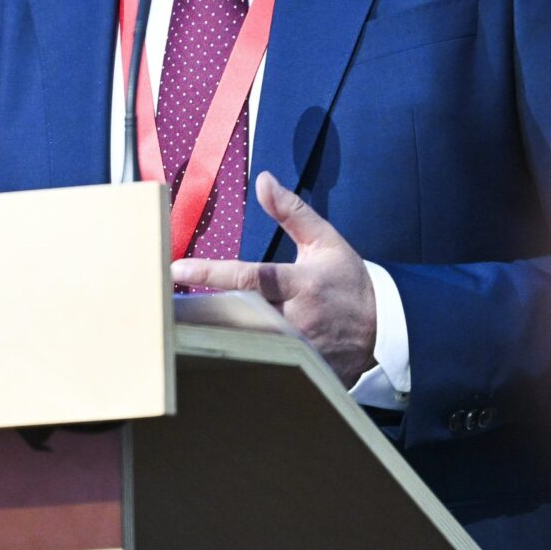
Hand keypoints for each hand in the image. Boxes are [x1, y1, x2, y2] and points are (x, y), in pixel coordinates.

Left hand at [170, 172, 378, 384]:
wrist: (386, 325)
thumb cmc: (348, 279)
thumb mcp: (325, 240)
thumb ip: (291, 211)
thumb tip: (263, 178)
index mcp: (301, 283)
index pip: (248, 276)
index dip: (211, 272)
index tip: (176, 268)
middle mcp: (299, 317)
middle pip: (240, 316)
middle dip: (204, 312)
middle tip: (165, 308)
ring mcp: (303, 349)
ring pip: (251, 345)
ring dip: (218, 338)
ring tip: (179, 335)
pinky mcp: (308, 371)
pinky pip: (270, 369)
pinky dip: (246, 365)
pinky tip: (217, 361)